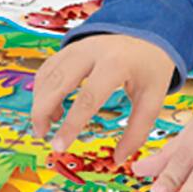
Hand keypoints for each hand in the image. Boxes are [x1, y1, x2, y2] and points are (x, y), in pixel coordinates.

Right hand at [31, 33, 176, 168]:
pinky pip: (48, 68)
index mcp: (116, 64)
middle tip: (41, 135)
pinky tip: (51, 108)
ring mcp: (77, 46)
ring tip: (46, 126)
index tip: (59, 146)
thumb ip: (137, 130)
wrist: (148, 32)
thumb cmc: (150, 67)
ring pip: (48, 75)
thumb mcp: (152, 98)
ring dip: (40, 102)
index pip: (87, 98)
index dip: (71, 124)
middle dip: (42, 111)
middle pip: (57, 82)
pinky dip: (42, 89)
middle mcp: (92, 51)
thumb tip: (119, 159)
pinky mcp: (69, 47)